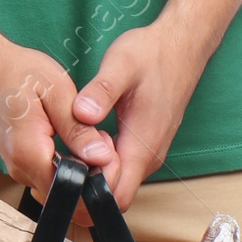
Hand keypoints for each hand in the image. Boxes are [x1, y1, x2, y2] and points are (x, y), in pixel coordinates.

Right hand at [0, 35, 120, 198]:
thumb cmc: (14, 72)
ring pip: (61, 185)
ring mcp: (19, 169)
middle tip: (102, 137)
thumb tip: (101, 158)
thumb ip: (77, 128)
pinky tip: (75, 137)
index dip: (97, 178)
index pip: (72, 190)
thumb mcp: (55, 91)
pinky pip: (52, 175)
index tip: (107, 150)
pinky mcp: (22, 164)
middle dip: (95, 174)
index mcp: (29, 153)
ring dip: (84, 168)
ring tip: (89, 133)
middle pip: (68, 193)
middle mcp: (21, 169)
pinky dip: (70, 164)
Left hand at [71, 17, 203, 208]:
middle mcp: (147, 157)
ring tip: (70, 146)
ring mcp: (147, 153)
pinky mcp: (144, 146)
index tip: (65, 170)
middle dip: (84, 186)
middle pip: (114, 195)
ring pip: (117, 182)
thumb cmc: (153, 55)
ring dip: (92, 173)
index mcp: (142, 146)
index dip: (87, 192)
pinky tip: (85, 139)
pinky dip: (100, 162)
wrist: (181, 46)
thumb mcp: (121, 65)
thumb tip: (82, 113)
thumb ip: (101, 91)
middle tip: (60, 159)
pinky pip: (121, 168)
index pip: (116, 195)